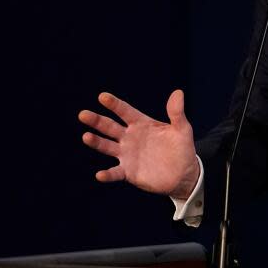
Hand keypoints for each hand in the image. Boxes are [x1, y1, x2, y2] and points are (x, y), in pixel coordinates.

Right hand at [80, 90, 199, 199]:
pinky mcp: (128, 172)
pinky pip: (115, 173)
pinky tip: (100, 174)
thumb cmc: (182, 148)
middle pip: (110, 127)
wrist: (184, 174)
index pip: (125, 111)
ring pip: (107, 146)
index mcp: (141, 124)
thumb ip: (176, 113)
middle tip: (83, 114)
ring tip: (86, 137)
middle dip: (97, 121)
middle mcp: (130, 137)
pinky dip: (108, 174)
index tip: (103, 96)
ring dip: (96, 142)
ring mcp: (127, 154)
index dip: (114, 104)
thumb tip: (178, 92)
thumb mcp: (182, 129)